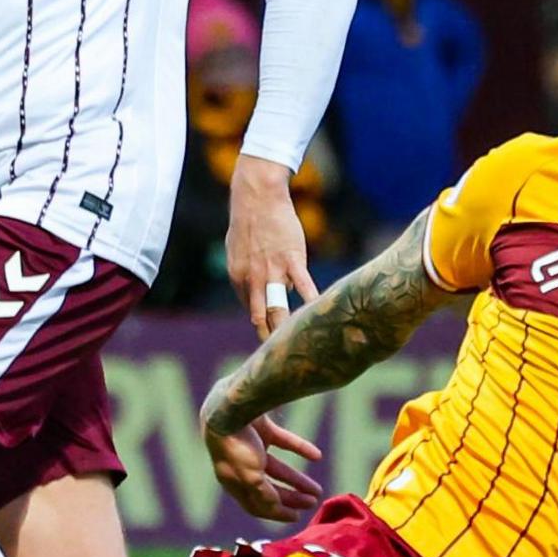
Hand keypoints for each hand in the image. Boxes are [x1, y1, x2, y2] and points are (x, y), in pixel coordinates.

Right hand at [202, 395, 325, 521]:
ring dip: (297, 479)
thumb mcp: (251, 478)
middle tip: (312, 502)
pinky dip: (299, 448)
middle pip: (269, 489)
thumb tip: (276, 508)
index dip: (276, 514)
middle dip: (291, 498)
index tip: (297, 518)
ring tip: (317, 489)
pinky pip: (284, 442)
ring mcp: (251, 447)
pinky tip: (316, 455)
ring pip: (278, 468)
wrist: (230, 408)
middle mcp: (242, 467)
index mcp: (234, 483)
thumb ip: (264, 496)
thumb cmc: (237, 447)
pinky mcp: (261, 429)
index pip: (256, 505)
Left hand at [227, 155, 316, 337]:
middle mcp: (252, 280)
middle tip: (282, 358)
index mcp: (238, 279)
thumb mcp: (237, 252)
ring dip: (287, 329)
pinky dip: (311, 303)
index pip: (251, 311)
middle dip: (271, 339)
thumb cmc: (248, 223)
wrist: (257, 197)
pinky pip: (303, 286)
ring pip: (279, 307)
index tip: (272, 343)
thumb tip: (256, 292)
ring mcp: (272, 271)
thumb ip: (246, 275)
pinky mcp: (291, 260)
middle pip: (262, 318)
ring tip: (300, 346)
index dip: (262, 327)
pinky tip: (320, 316)